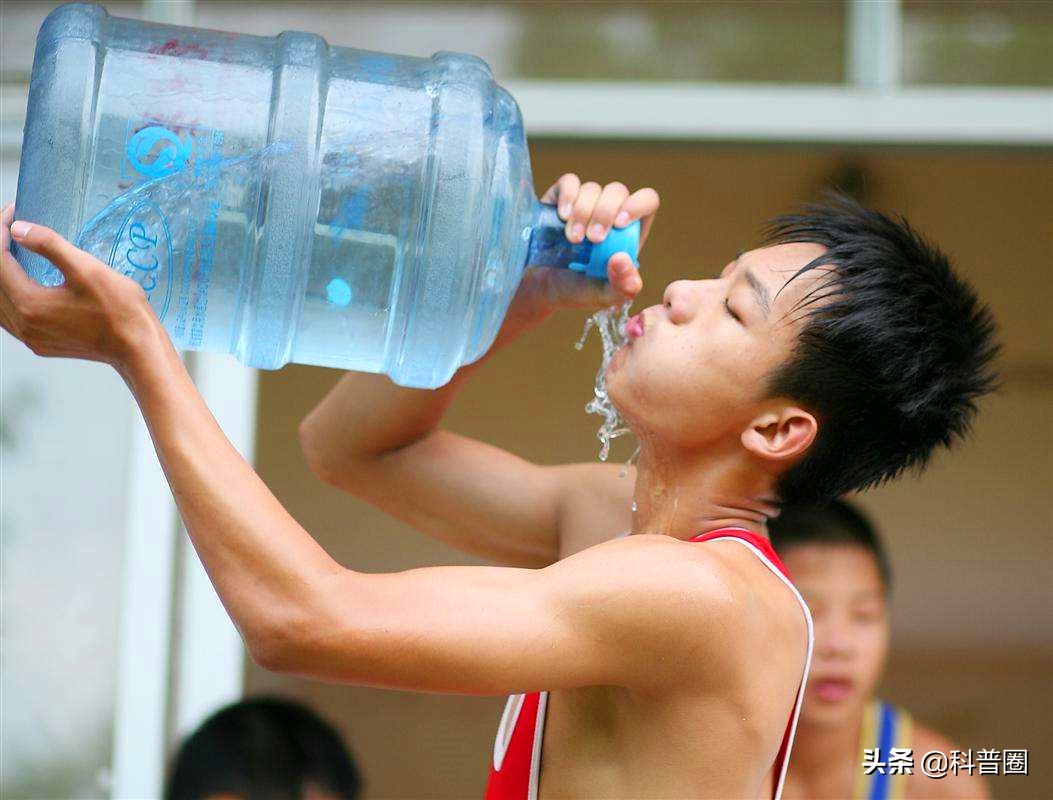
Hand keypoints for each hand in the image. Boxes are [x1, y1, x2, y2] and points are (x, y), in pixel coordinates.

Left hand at [0, 202, 161, 370]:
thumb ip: (49, 245)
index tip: (11, 215)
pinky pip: (10, 319)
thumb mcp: (86, 268)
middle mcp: (24, 325)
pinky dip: (7, 298)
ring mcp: (32, 338)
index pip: (0, 261)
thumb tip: (19, 229)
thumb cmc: (120, 311)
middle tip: (9, 230)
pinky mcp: (42, 344)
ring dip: (0, 276)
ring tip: (9, 254)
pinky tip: (16, 287)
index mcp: (30, 304)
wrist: (138, 346)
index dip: (1, 233)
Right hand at [498, 175, 659, 340]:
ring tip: (572, 239)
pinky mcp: (562, 197)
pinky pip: (569, 182)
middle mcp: (610, 212)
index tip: (619, 224)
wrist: (541, 286)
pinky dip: (567, 196)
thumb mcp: (604, 296)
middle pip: (617, 191)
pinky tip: (562, 217)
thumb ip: (623, 285)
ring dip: (582, 213)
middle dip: (603, 213)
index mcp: (629, 232)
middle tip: (591, 239)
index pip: (646, 201)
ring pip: (592, 188)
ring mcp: (586, 202)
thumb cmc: (577, 289)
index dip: (637, 205)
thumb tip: (622, 259)